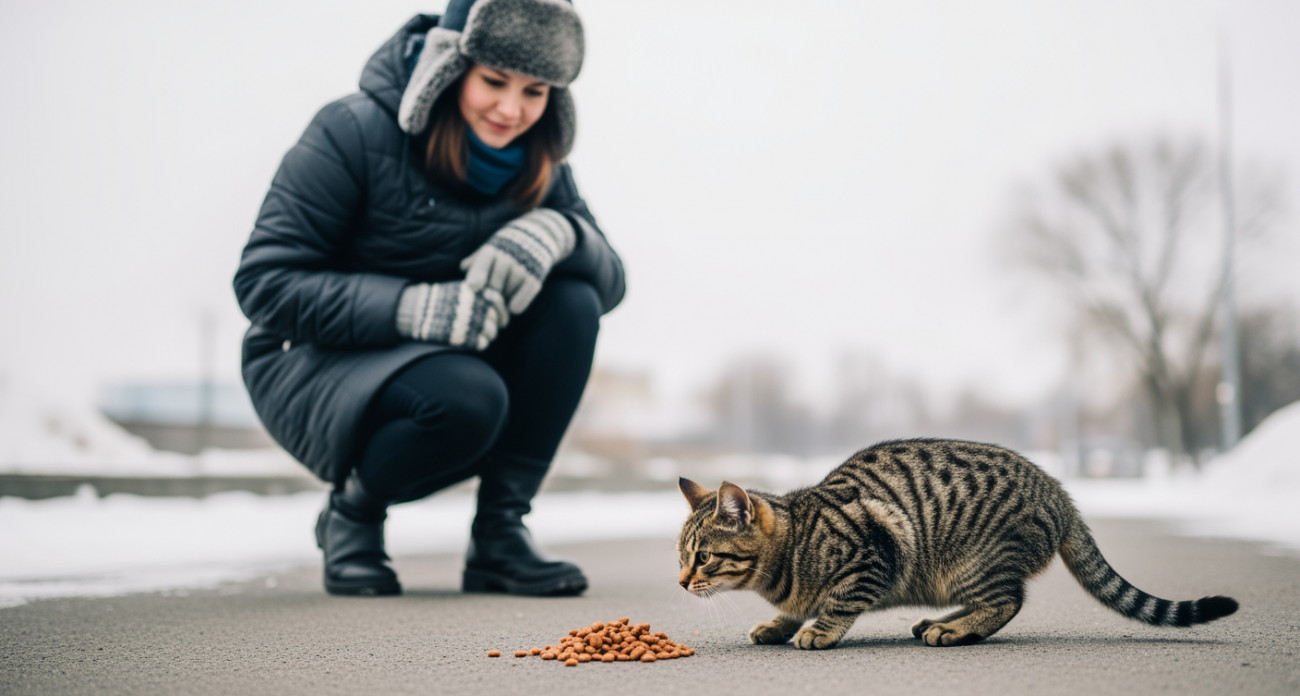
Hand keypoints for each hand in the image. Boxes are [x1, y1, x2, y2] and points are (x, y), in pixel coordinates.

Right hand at [395, 281, 507, 350]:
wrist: (416, 310)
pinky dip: (480, 343)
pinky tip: (474, 342)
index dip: (501, 311)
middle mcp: (475, 306)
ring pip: (491, 332)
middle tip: (489, 329)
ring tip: (481, 336)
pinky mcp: (464, 337)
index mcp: (474, 292)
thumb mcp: (459, 289)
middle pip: (496, 318)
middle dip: (494, 325)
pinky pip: (482, 343)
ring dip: (488, 335)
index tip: (501, 317)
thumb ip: (478, 295)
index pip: (498, 301)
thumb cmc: (438, 299)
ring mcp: (470, 322)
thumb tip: (496, 303)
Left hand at [460, 208, 574, 314]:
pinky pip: (522, 299)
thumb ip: (477, 260)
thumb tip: (463, 267)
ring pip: (507, 294)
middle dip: (490, 297)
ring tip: (504, 297)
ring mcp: (522, 269)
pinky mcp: (535, 279)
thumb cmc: (507, 246)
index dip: (477, 275)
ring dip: (504, 300)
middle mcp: (507, 259)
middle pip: (493, 286)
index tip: (473, 287)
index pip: (482, 264)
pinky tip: (513, 306)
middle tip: (489, 301)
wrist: (538, 236)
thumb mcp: (491, 248)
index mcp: (492, 251)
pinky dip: (517, 305)